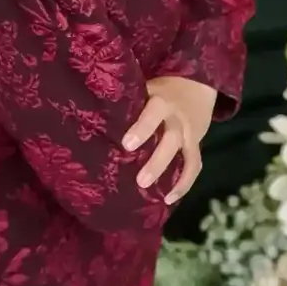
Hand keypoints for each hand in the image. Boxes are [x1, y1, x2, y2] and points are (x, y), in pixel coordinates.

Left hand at [122, 72, 216, 203]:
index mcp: (161, 101)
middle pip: (171, 140)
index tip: (127, 145)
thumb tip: (90, 110)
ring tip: (159, 196)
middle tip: (141, 181)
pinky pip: (194, 167)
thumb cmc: (160, 89)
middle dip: (157, 161)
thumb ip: (128, 102)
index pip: (153, 114)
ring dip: (175, 178)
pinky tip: (169, 199)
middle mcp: (177, 120)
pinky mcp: (195, 147)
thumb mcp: (145, 87)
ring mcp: (189, 135)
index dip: (142, 128)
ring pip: (186, 157)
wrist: (196, 86)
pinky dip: (184, 184)